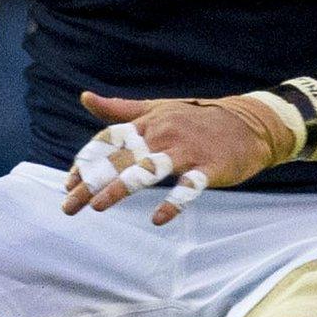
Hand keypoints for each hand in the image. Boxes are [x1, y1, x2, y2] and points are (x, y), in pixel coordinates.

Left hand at [61, 91, 296, 224]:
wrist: (248, 124)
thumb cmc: (196, 119)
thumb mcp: (157, 109)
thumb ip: (119, 109)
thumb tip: (84, 97)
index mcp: (148, 122)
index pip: (108, 141)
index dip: (86, 162)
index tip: (68, 184)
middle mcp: (162, 135)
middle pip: (120, 158)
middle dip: (91, 182)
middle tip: (68, 206)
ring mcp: (186, 151)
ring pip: (148, 170)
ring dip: (121, 188)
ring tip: (98, 207)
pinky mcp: (209, 168)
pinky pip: (190, 187)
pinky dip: (174, 203)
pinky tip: (158, 219)